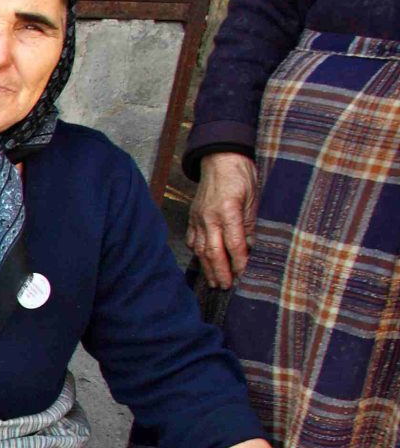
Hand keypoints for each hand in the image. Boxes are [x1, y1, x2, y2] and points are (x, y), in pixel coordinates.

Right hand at [188, 151, 256, 289]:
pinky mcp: (193, 217)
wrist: (221, 159)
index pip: (234, 244)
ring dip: (208, 268)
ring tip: (215, 282)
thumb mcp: (254, 199)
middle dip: (221, 272)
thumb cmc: (242, 176)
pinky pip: (193, 240)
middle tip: (227, 287)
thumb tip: (253, 247)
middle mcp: (209, 217)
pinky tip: (203, 262)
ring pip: (201, 249)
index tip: (245, 275)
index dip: (240, 262)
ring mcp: (198, 218)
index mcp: (227, 211)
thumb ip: (252, 224)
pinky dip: (197, 253)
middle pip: (213, 252)